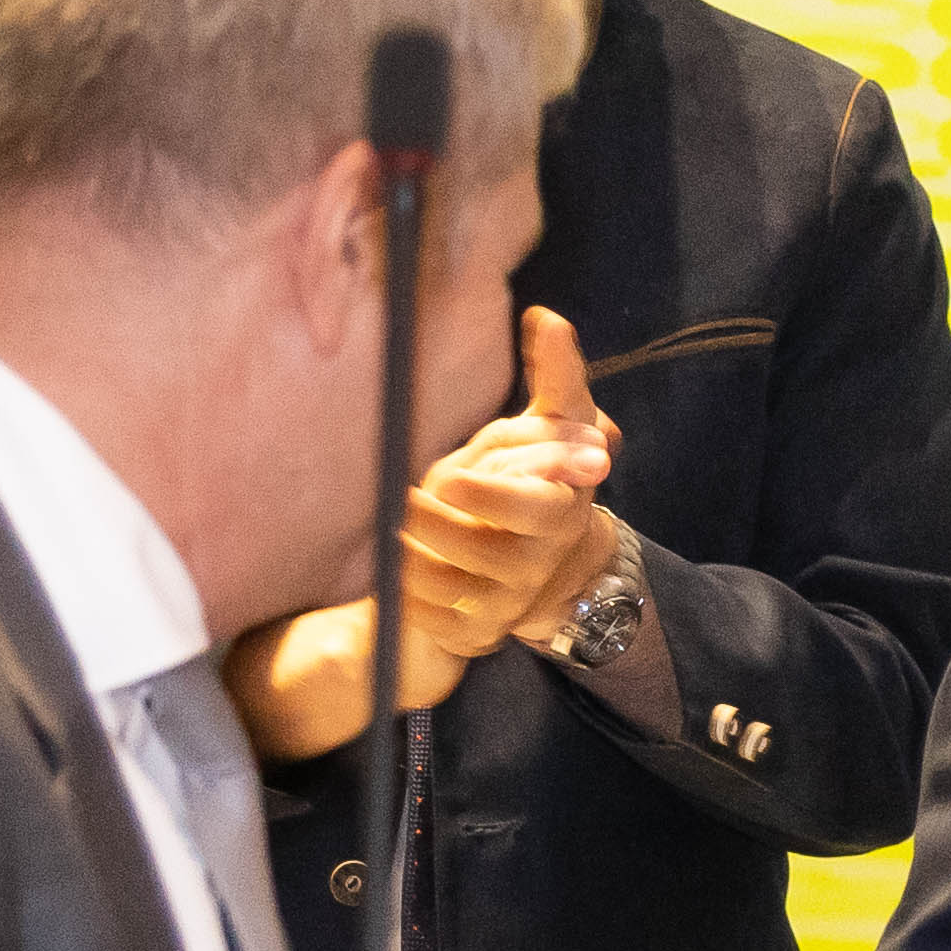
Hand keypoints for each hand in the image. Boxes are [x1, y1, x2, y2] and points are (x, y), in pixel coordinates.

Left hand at [220, 310, 621, 758]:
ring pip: (440, 584)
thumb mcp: (553, 426)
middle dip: (432, 523)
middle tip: (400, 498)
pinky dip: (402, 591)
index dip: (489, 494)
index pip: (531, 508)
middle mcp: (538, 564)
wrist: (545, 565)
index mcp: (561, 510)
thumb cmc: (537, 475)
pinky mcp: (474, 634)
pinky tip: (392, 566)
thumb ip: (556, 374)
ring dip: (406, 556)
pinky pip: (425, 617)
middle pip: (476, 548)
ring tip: (389, 531)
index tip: (448, 476)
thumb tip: (546, 316)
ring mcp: (507, 604)